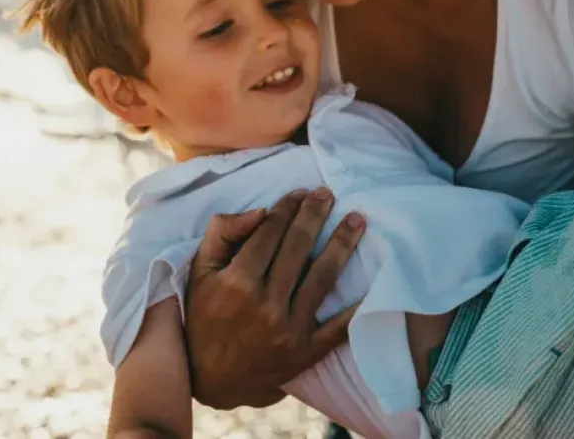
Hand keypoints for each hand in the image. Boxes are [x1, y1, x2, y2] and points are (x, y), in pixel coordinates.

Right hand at [184, 189, 364, 409]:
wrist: (210, 379)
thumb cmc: (203, 317)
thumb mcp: (200, 271)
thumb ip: (223, 233)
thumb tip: (260, 211)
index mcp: (237, 282)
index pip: (270, 233)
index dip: (286, 208)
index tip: (299, 193)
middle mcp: (265, 305)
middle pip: (298, 247)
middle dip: (315, 215)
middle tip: (328, 194)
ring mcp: (289, 330)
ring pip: (323, 277)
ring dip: (342, 243)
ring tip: (357, 219)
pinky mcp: (306, 353)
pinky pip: (339, 327)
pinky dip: (357, 305)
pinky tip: (373, 280)